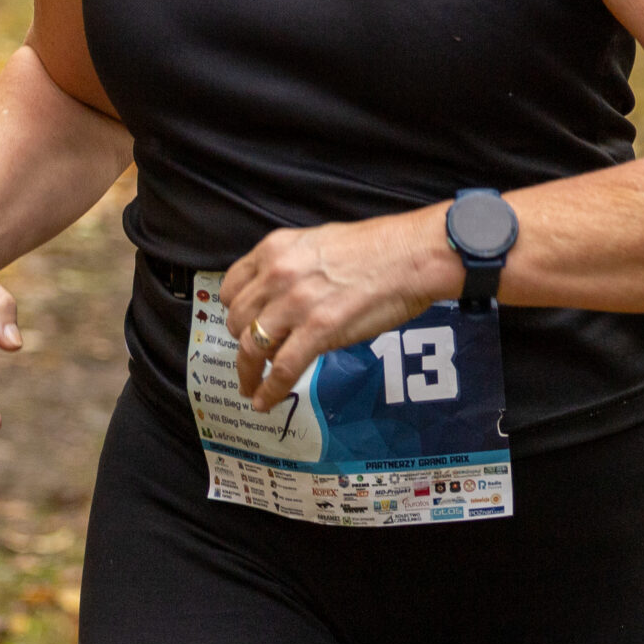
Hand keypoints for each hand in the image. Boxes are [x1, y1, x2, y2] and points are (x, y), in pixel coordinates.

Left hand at [220, 212, 458, 411]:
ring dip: (247, 374)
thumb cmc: (377, 247)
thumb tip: (283, 294)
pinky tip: (266, 402)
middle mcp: (277, 275)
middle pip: (237, 321)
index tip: (242, 326)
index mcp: (275, 249)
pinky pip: (281, 369)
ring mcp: (296, 304)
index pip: (232, 287)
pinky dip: (269, 391)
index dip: (235, 312)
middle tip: (252, 359)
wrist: (411, 255)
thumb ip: (292, 266)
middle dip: (241, 344)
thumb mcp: (318, 242)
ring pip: (252, 348)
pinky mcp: (318, 331)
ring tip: (251, 388)